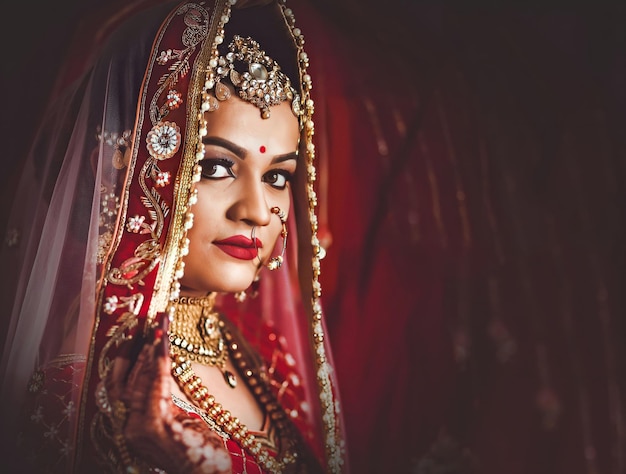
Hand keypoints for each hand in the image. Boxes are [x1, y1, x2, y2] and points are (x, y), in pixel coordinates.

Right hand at [104, 317, 231, 473]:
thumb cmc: (199, 451)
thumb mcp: (181, 418)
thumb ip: (166, 396)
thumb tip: (163, 364)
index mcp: (134, 424)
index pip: (122, 386)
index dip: (126, 359)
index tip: (136, 334)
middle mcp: (129, 427)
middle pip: (124, 379)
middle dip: (135, 347)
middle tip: (146, 321)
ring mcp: (138, 429)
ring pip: (137, 379)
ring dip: (149, 349)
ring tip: (159, 325)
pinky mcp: (153, 427)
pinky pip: (154, 388)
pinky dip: (157, 364)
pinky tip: (163, 345)